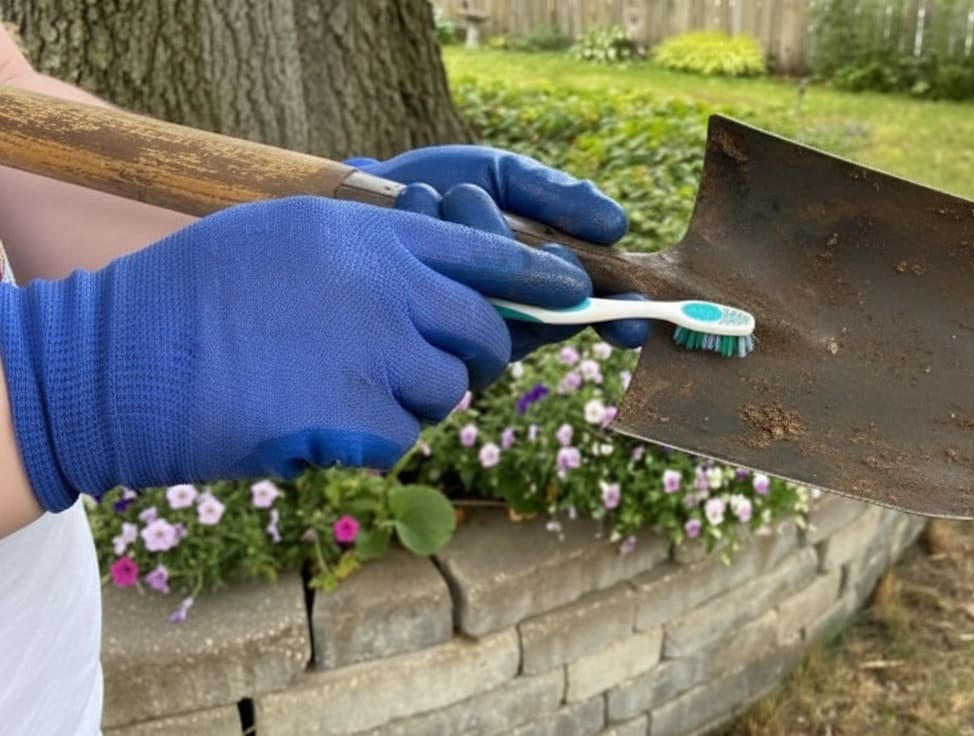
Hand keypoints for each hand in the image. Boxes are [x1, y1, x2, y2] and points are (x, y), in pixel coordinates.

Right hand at [0, 197, 588, 511]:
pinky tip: (311, 420)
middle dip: (477, 357)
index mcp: (374, 237)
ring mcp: (382, 359)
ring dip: (408, 399)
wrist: (128, 362)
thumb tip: (438, 281)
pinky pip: (401, 439)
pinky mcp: (366, 424)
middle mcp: (392, 292)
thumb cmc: (196, 293)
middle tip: (447, 367)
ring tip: (332, 386)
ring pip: (445, 393)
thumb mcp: (289, 235)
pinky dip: (368, 440)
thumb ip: (372, 253)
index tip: (568, 292)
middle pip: (482, 336)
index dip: (535, 280)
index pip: (488, 256)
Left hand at [348, 146, 649, 358]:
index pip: (599, 310)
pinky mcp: (430, 333)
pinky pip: (451, 295)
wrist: (362, 196)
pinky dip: (437, 231)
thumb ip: (558, 195)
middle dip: (536, 258)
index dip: (620, 319)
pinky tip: (416, 207)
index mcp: (548, 279)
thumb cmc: (443, 186)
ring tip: (448, 196)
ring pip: (500, 299)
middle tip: (514, 222)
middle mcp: (518, 313)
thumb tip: (617, 225)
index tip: (631, 320)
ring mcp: (474, 328)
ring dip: (478, 230)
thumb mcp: (508, 177)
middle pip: (554, 310)